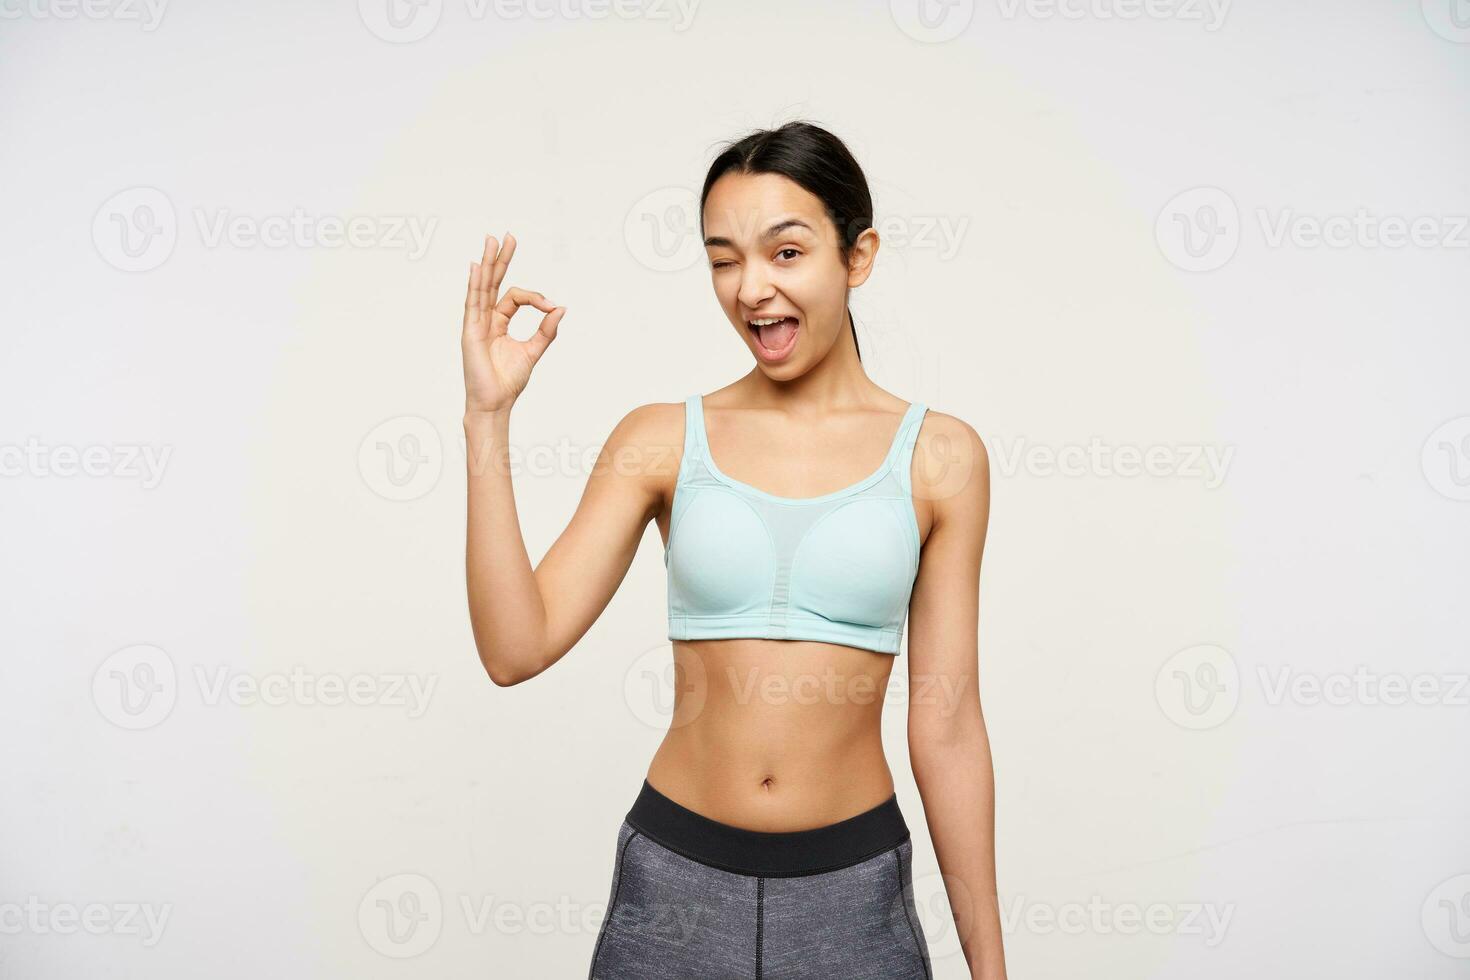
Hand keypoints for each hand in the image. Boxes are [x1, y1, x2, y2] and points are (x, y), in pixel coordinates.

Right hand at [461, 232, 565, 415]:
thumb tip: (561, 308)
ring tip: (492, 240)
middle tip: (508, 236)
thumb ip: (546, 330)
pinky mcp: (470, 332)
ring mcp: (476, 324)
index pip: (515, 297)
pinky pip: (473, 303)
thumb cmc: (509, 382)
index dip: (536, 298)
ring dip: (489, 263)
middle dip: (501, 259)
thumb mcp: (533, 351)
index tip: (551, 306)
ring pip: (483, 287)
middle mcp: (485, 320)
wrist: (495, 403)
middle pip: (493, 283)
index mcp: (499, 323)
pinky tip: (478, 266)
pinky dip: (475, 284)